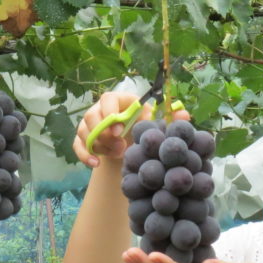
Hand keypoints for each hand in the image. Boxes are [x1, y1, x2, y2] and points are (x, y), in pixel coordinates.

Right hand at [72, 92, 190, 167]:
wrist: (130, 147)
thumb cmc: (144, 130)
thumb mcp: (156, 125)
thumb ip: (170, 120)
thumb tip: (185, 116)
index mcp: (119, 100)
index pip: (108, 99)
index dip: (110, 113)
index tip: (120, 129)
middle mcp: (100, 109)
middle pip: (92, 115)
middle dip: (104, 133)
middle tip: (120, 146)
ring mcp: (89, 124)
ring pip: (84, 131)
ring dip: (99, 145)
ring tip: (117, 154)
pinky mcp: (82, 139)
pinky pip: (77, 145)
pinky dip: (85, 155)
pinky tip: (96, 164)